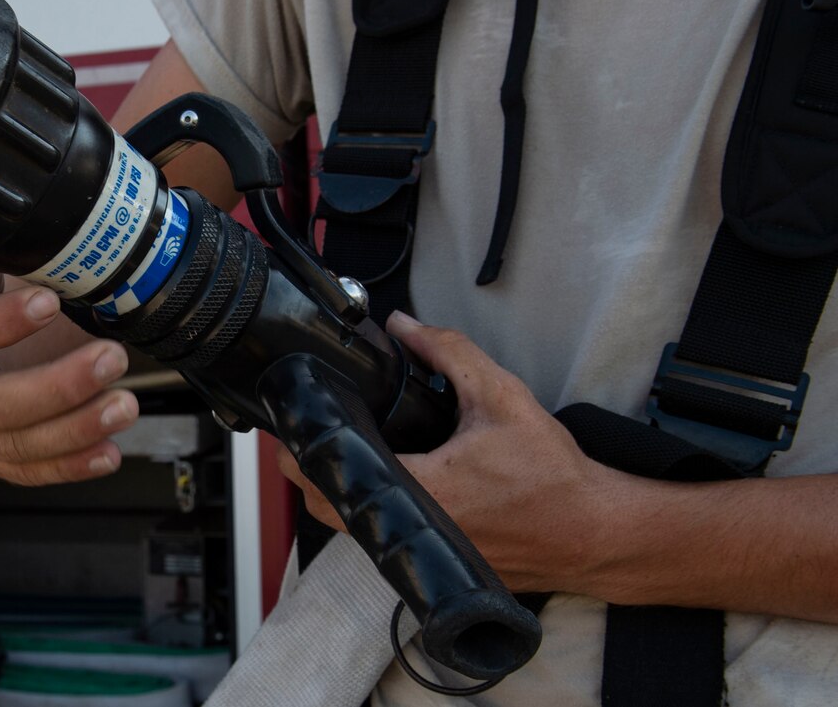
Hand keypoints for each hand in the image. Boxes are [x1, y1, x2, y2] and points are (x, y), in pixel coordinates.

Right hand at [0, 258, 138, 484]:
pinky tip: (109, 453)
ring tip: (125, 405)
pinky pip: (26, 470)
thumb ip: (2, 258)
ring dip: (77, 428)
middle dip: (60, 385)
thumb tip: (59, 232)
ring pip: (15, 443)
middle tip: (112, 358)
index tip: (48, 302)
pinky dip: (71, 466)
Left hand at [276, 311, 619, 593]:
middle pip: (329, 510)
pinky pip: (384, 536)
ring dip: (339, 490)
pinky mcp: (434, 559)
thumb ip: (447, 353)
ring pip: (354, 526)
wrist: (593, 530)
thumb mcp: (500, 396)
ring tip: (340, 448)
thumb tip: (403, 325)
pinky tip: (383, 475)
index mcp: (423, 489)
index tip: (291, 425)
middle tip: (306, 435)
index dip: (300, 452)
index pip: (334, 477)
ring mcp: (421, 552)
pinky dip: (372, 507)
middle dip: (308, 473)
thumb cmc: (552, 473)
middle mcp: (414, 529)